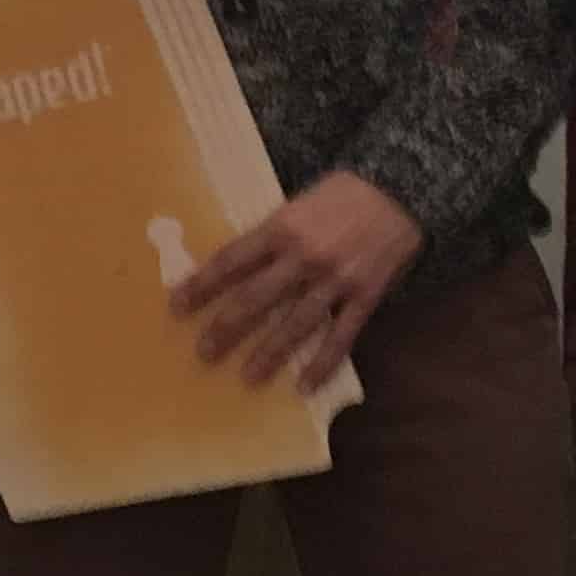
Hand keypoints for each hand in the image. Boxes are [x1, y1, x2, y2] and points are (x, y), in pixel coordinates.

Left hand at [169, 173, 423, 390]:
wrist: (399, 189)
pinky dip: (323, 362)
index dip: (202, 284)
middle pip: (257, 298)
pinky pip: (341, 335)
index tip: (177, 306)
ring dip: (270, 353)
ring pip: (296, 323)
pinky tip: (305, 385)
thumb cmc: (340, 195)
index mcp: (282, 227)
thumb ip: (271, 235)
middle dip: (227, 327)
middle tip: (204, 353)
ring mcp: (336, 279)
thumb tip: (233, 266)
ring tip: (247, 377)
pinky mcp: (365, 295)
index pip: (232, 260)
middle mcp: (305, 256)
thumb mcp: (297, 204)